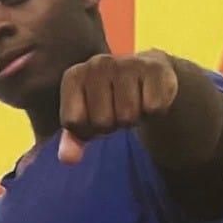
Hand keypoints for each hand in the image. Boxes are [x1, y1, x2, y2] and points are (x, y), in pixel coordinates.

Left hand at [58, 49, 177, 164]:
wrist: (146, 75)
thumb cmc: (111, 100)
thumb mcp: (87, 120)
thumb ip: (73, 140)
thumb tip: (68, 158)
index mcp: (73, 77)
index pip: (73, 123)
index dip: (88, 129)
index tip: (96, 115)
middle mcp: (97, 64)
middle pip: (102, 122)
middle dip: (113, 124)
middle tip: (119, 108)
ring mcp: (125, 63)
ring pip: (128, 117)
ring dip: (133, 118)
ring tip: (134, 102)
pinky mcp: (154, 68)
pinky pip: (152, 108)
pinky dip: (153, 110)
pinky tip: (149, 95)